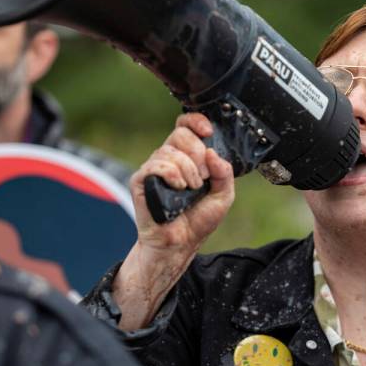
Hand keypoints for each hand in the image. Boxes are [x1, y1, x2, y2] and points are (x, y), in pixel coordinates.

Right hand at [114, 113, 233, 329]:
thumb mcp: (223, 195)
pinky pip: (155, 165)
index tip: (208, 131)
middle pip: (180, 133)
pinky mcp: (141, 181)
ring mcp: (154, 169)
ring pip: (169, 151)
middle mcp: (169, 158)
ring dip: (188, 170)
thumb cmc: (198, 220)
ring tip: (191, 189)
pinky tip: (179, 187)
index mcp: (187, 156)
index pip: (186, 125)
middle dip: (197, 153)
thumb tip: (213, 153)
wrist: (180, 244)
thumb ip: (224, 173)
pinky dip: (171, 174)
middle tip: (202, 176)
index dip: (196, 121)